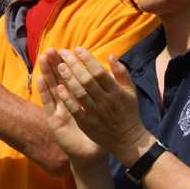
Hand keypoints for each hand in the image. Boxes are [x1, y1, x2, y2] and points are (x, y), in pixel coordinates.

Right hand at [36, 49, 105, 170]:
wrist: (91, 155)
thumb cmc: (99, 132)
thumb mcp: (103, 111)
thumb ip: (104, 94)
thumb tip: (108, 74)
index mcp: (77, 99)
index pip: (71, 77)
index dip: (67, 63)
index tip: (65, 49)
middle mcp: (65, 103)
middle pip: (58, 79)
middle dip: (54, 64)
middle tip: (50, 49)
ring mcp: (58, 111)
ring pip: (51, 88)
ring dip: (46, 72)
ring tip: (42, 58)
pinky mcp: (54, 121)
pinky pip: (49, 103)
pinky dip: (44, 91)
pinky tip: (41, 79)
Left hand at [46, 47, 149, 162]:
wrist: (128, 140)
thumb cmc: (128, 111)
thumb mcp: (130, 91)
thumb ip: (121, 73)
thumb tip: (110, 56)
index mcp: (116, 92)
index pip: (100, 72)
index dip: (88, 59)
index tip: (77, 49)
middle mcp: (106, 102)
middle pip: (87, 81)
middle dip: (74, 65)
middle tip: (63, 53)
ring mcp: (96, 114)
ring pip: (80, 94)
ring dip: (68, 79)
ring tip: (59, 66)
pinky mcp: (88, 125)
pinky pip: (75, 110)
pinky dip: (67, 99)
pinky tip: (59, 88)